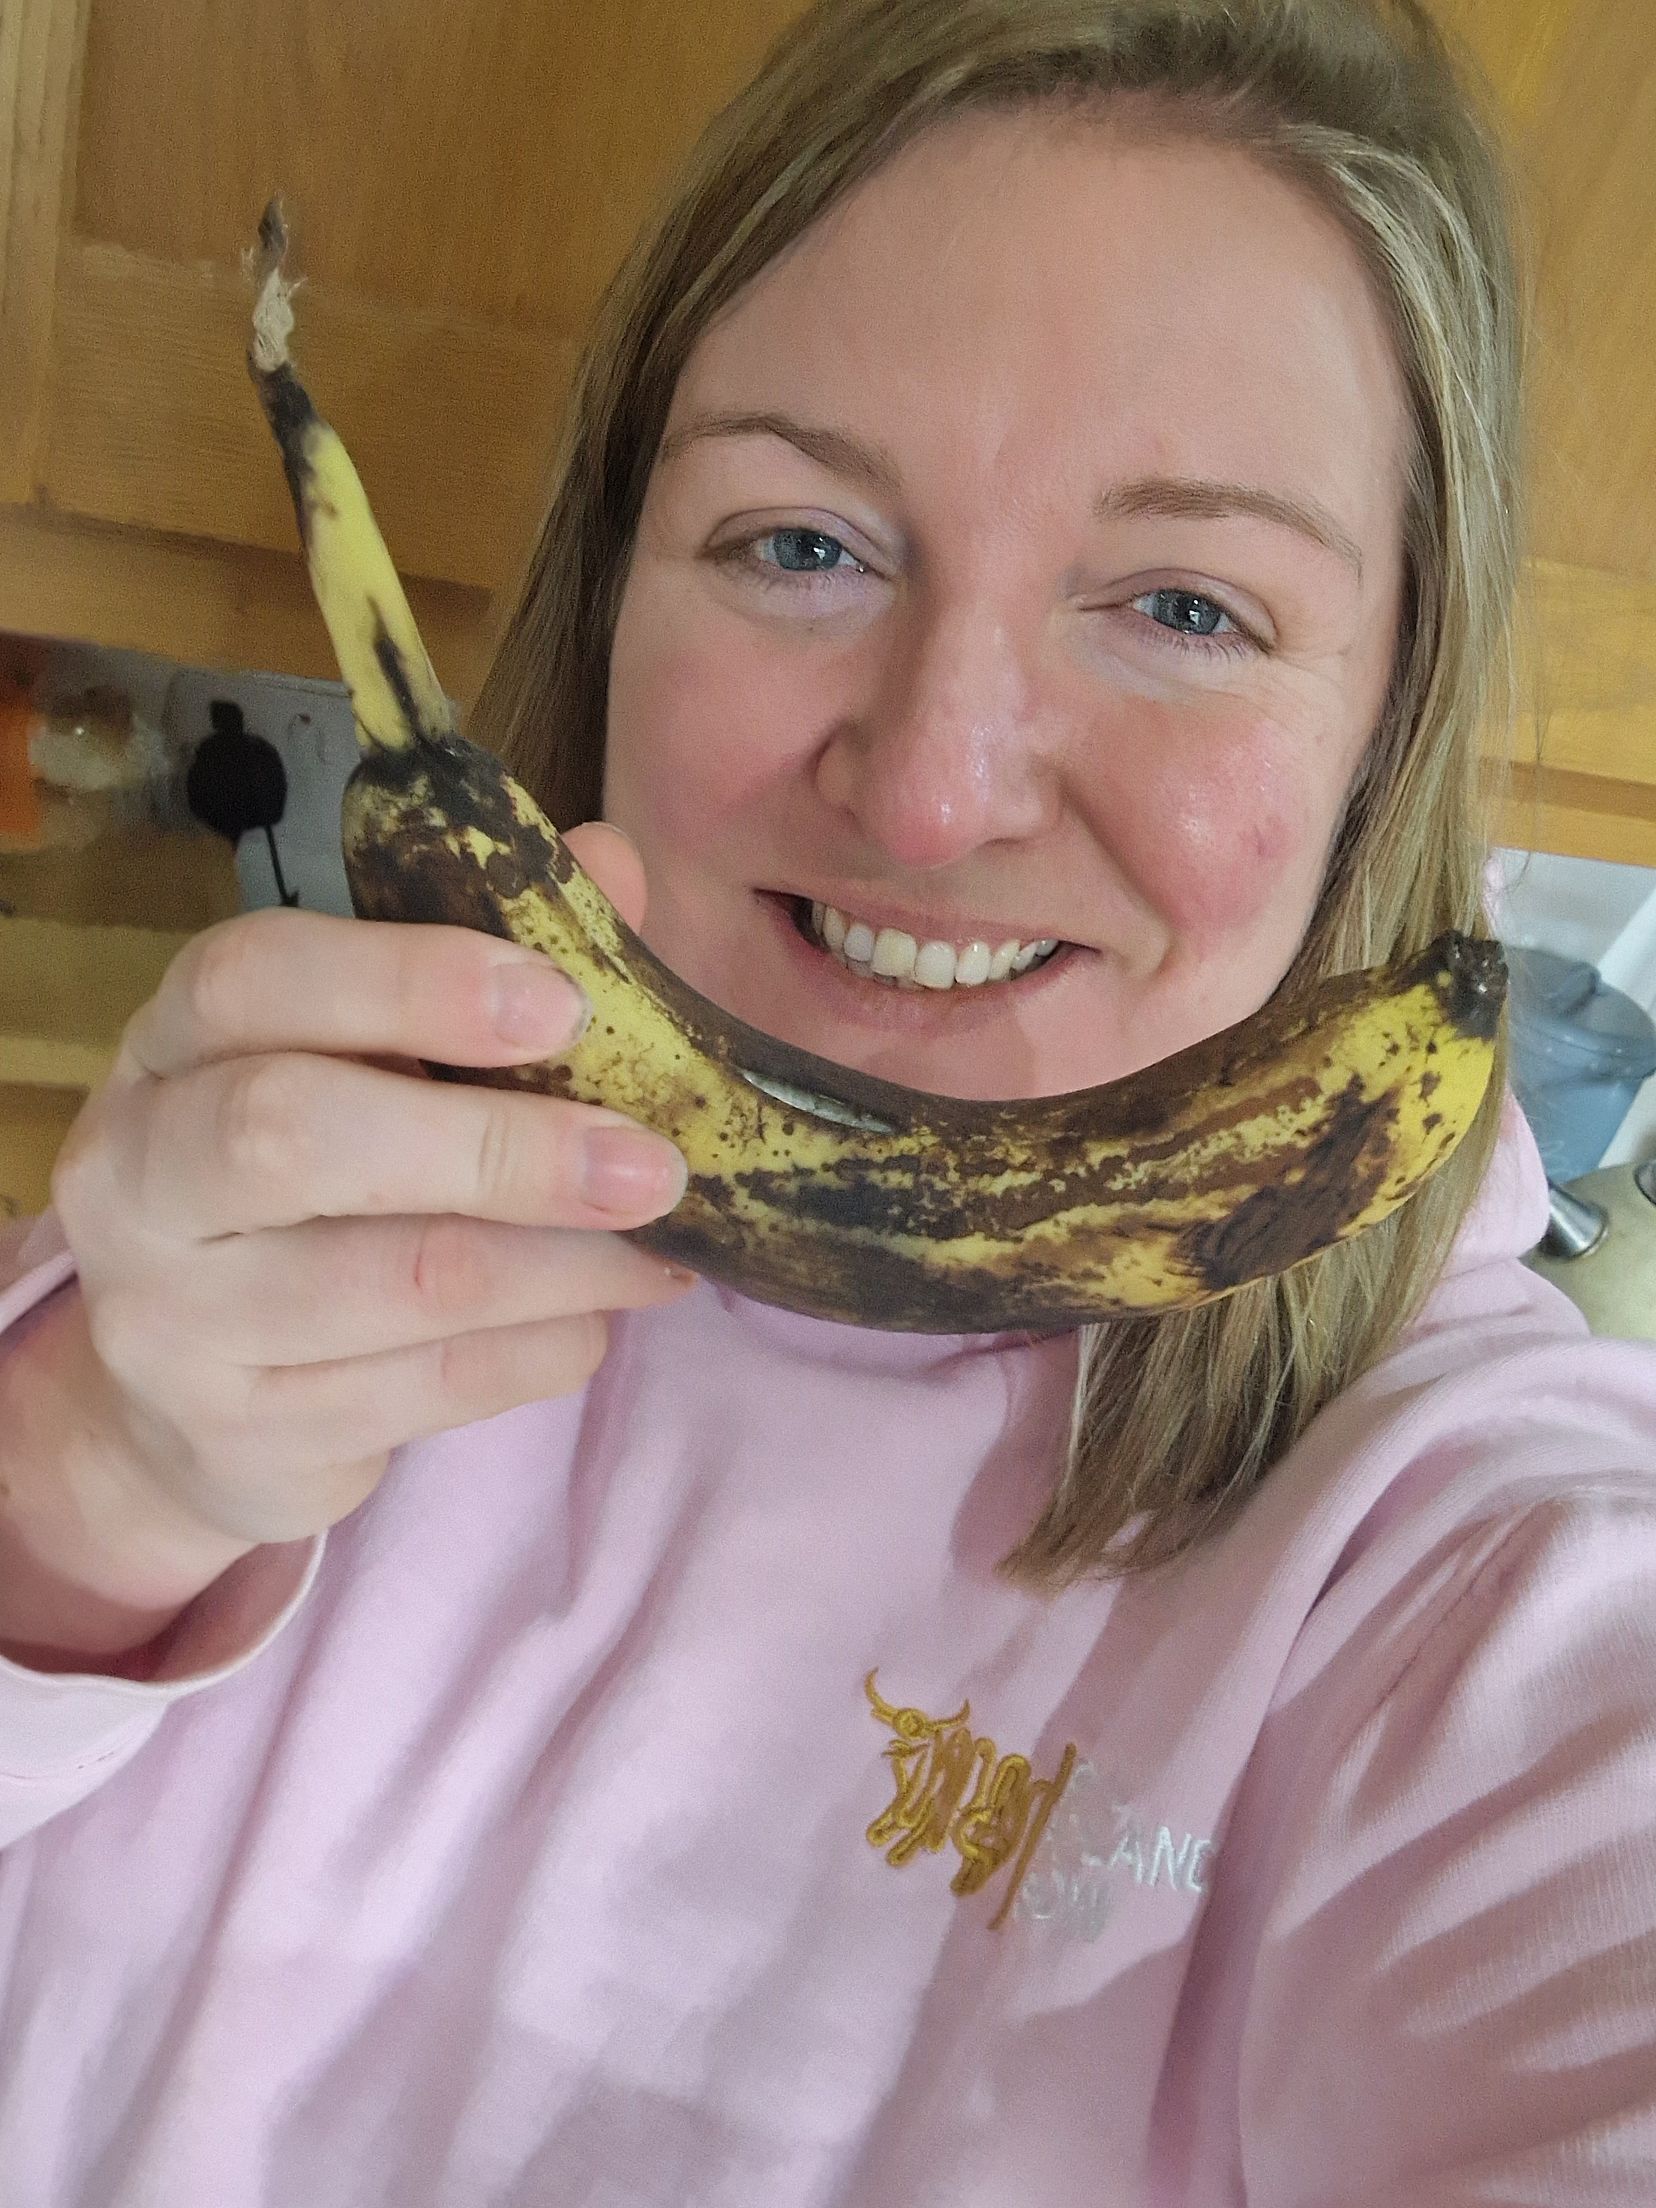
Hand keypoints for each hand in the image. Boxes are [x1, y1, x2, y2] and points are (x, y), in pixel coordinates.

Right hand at [11, 824, 689, 1650]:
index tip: (561, 1003)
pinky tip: (600, 1317)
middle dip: (503, 1148)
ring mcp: (174, 1318)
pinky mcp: (242, 1432)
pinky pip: (429, 1389)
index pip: (251, 979)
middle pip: (295, 1136)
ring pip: (395, 1282)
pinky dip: (544, 1348)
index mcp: (172, 1047)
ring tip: (665, 1249)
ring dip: (565, 1266)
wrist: (184, 1405)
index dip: (408, 979)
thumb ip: (486, 960)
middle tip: (651, 1166)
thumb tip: (611, 865)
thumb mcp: (372, 1064)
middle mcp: (139, 1175)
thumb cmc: (313, 1189)